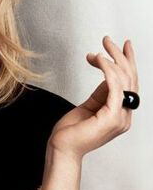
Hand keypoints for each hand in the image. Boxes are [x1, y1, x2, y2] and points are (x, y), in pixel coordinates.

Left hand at [48, 36, 138, 160]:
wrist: (61, 149)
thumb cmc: (70, 132)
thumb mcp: (89, 107)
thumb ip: (101, 93)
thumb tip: (108, 75)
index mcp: (120, 115)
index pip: (130, 84)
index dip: (128, 63)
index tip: (122, 45)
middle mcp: (124, 117)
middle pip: (130, 79)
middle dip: (120, 56)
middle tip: (107, 40)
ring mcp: (120, 119)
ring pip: (124, 80)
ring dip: (112, 59)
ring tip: (100, 48)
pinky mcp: (111, 118)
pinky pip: (114, 87)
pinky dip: (107, 69)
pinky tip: (98, 59)